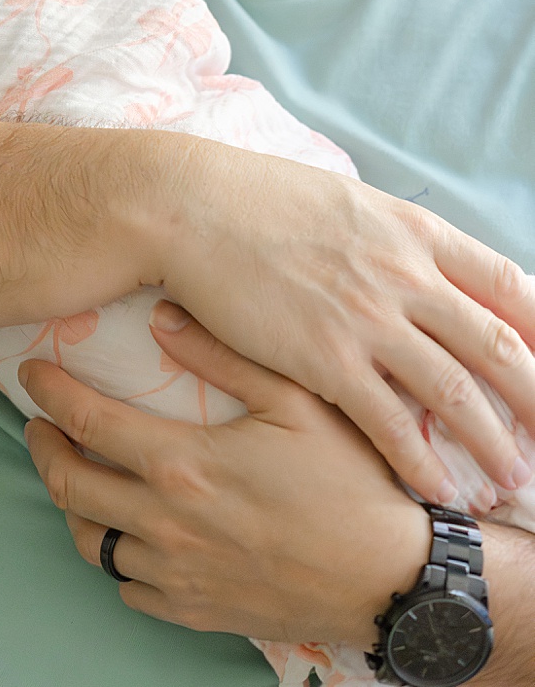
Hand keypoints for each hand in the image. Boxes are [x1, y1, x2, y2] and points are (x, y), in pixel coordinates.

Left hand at [22, 309, 431, 647]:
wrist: (392, 580)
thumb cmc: (350, 484)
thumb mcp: (294, 400)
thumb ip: (222, 356)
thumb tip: (161, 316)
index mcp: (183, 467)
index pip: (86, 424)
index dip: (48, 393)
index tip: (32, 371)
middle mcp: (167, 526)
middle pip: (69, 487)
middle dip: (44, 449)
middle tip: (42, 424)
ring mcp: (179, 577)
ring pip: (92, 544)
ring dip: (75, 506)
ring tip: (81, 474)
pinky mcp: (198, 613)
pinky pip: (130, 590)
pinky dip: (118, 558)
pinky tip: (129, 531)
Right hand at [126, 133, 534, 502]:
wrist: (187, 204)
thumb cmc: (255, 200)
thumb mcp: (343, 203)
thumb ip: (389, 238)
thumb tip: (416, 263)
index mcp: (412, 230)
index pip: (507, 284)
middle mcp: (404, 272)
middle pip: (497, 345)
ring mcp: (368, 316)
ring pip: (456, 392)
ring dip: (491, 444)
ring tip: (510, 481)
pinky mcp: (325, 356)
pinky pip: (390, 422)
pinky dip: (422, 462)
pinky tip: (438, 490)